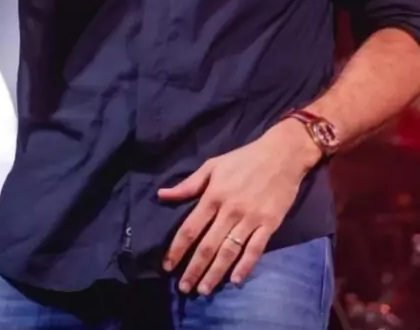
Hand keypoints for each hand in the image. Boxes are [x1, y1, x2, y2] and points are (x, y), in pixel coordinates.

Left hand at [157, 119, 319, 295]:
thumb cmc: (244, 159)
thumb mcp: (214, 165)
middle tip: (183, 288)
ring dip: (215, 273)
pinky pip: (255, 249)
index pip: (190, 228)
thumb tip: (163, 194)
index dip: (177, 249)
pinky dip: (245, 266)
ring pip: (229, 252)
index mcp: (214, 195)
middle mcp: (230, 210)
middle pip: (208, 245)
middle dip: (194, 269)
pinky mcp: (270, 224)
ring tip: (203, 290)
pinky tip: (235, 281)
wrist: (282, 154)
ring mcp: (251, 218)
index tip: (167, 266)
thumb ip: (189, 184)